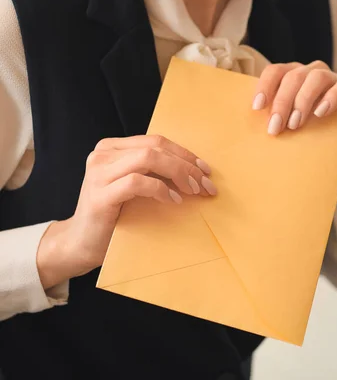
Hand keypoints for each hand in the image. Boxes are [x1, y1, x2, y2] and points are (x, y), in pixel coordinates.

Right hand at [36, 135, 216, 289]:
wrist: (82, 243)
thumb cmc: (115, 215)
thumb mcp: (136, 187)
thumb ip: (155, 172)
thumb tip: (195, 170)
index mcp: (112, 148)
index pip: (157, 141)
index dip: (185, 154)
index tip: (206, 171)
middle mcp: (102, 154)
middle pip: (155, 148)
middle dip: (186, 165)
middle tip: (206, 184)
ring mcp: (98, 172)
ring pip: (148, 158)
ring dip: (178, 174)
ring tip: (193, 191)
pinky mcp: (100, 195)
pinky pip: (137, 182)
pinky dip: (161, 189)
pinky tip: (174, 200)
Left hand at [252, 61, 336, 195]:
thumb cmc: (308, 138)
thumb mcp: (287, 127)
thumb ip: (273, 119)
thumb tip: (247, 127)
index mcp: (292, 77)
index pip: (275, 71)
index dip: (265, 86)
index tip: (257, 108)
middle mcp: (312, 72)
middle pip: (293, 76)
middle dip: (282, 102)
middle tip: (275, 128)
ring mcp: (334, 79)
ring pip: (316, 77)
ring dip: (303, 100)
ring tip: (296, 124)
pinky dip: (331, 98)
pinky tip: (320, 113)